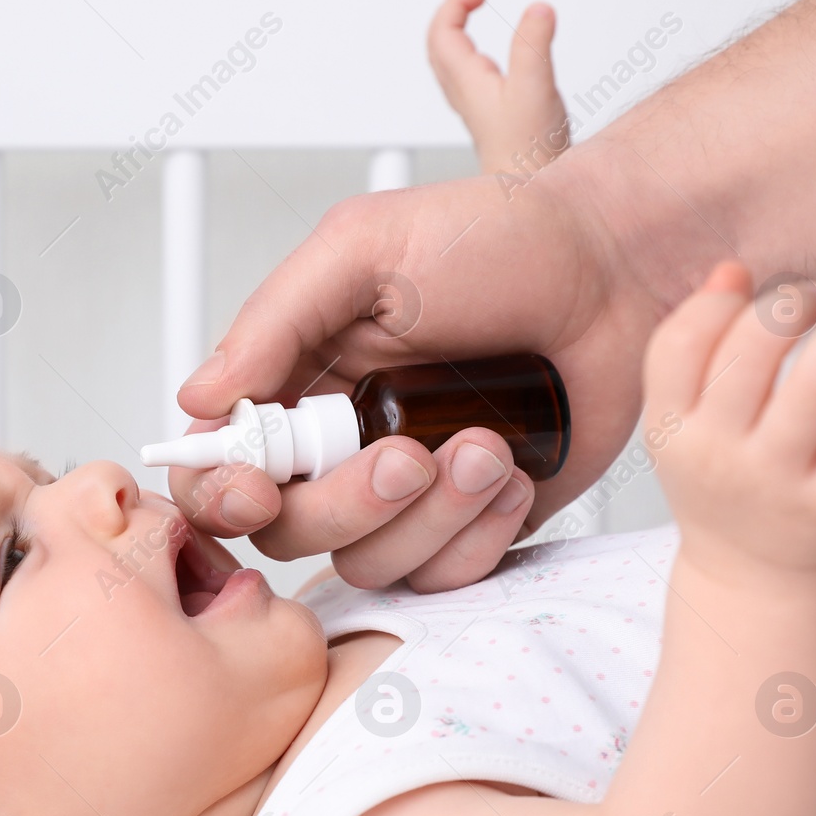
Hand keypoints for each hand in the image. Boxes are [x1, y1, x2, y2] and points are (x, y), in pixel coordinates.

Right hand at [169, 166, 667, 590]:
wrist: (618, 267)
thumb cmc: (499, 238)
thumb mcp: (367, 247)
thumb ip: (275, 319)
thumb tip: (198, 397)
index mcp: (298, 382)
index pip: (219, 463)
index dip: (222, 490)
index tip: (261, 486)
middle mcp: (341, 447)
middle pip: (288, 531)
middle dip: (346, 506)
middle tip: (406, 456)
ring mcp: (406, 494)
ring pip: (367, 563)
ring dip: (429, 517)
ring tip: (488, 444)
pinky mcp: (470, 525)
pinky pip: (443, 577)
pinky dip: (479, 539)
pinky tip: (515, 477)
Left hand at [427, 0, 568, 174]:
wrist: (528, 188)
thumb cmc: (527, 151)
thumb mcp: (535, 89)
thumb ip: (533, 45)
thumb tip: (536, 9)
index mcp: (466, 82)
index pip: (442, 33)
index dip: (455, 4)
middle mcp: (464, 93)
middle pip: (437, 44)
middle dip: (450, 13)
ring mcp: (473, 104)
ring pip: (448, 60)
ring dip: (455, 31)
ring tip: (472, 11)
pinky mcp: (487, 114)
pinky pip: (465, 74)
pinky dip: (470, 52)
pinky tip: (488, 55)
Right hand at [644, 261, 815, 583]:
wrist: (748, 575)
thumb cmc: (720, 477)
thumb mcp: (684, 423)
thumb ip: (693, 352)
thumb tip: (731, 271)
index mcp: (672, 428)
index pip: (678, 349)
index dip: (715, 304)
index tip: (749, 283)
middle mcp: (717, 455)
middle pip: (745, 360)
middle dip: (782, 310)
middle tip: (812, 297)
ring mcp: (775, 482)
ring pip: (811, 395)